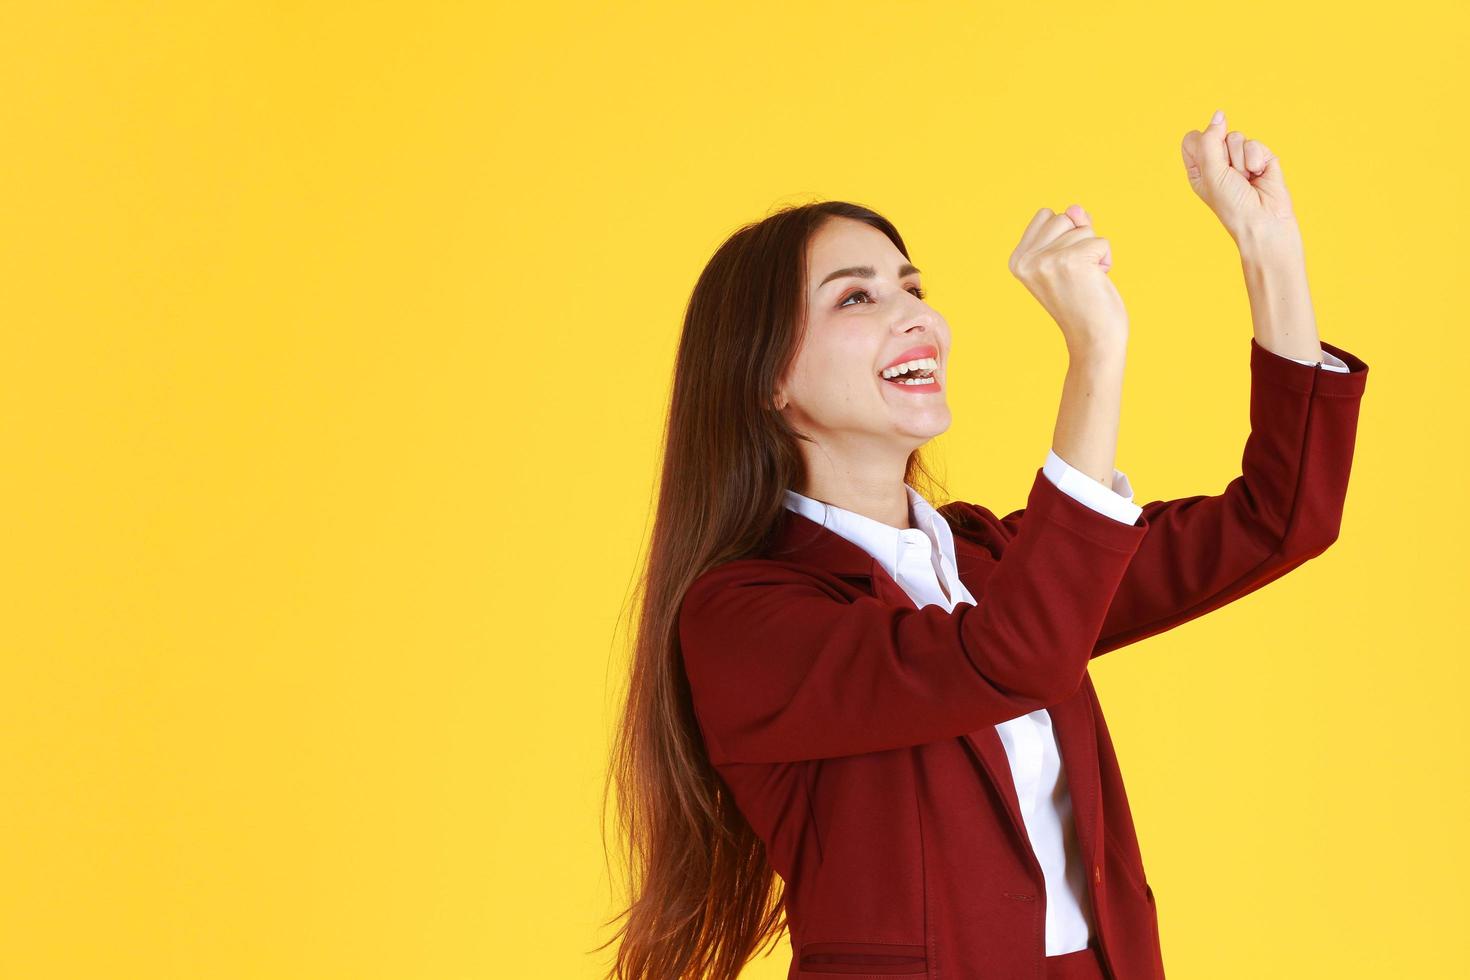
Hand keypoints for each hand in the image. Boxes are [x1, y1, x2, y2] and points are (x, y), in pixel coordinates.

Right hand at [1009, 204, 1127, 355]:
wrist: (1093, 340)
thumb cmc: (1082, 300)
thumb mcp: (1066, 258)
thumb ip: (1068, 228)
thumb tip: (1075, 208)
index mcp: (1017, 260)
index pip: (1047, 216)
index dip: (1065, 236)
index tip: (1063, 267)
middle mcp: (1027, 260)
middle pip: (1064, 217)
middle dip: (1079, 241)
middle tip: (1077, 275)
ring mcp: (1047, 261)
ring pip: (1083, 228)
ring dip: (1094, 252)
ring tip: (1086, 280)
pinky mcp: (1072, 262)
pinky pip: (1101, 241)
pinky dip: (1106, 260)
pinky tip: (1096, 282)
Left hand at [1181, 108, 1298, 243]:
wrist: (1263, 219)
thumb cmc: (1232, 203)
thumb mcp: (1211, 172)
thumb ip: (1210, 140)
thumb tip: (1219, 114)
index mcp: (1198, 169)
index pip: (1191, 139)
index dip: (1201, 144)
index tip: (1210, 163)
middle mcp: (1217, 162)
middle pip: (1215, 134)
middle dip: (1223, 154)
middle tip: (1229, 176)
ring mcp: (1239, 159)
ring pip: (1236, 137)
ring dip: (1240, 159)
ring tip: (1245, 179)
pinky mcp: (1260, 157)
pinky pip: (1254, 143)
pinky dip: (1256, 159)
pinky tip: (1258, 175)